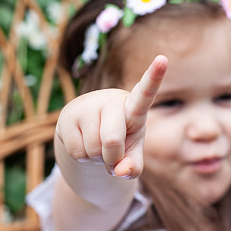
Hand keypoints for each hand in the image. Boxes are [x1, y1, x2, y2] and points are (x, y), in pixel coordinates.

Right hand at [55, 55, 167, 178]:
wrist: (87, 133)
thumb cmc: (119, 139)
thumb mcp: (132, 153)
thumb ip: (133, 166)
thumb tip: (120, 171)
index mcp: (133, 107)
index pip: (145, 93)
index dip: (154, 77)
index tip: (163, 59)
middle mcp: (110, 100)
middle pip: (112, 140)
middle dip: (112, 158)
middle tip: (112, 153)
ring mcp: (87, 106)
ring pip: (93, 149)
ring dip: (96, 157)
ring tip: (97, 145)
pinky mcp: (67, 116)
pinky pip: (77, 152)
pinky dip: (83, 157)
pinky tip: (84, 144)